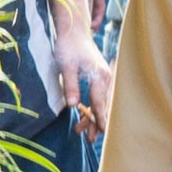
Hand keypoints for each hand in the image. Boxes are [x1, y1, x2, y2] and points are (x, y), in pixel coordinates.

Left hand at [54, 15, 111, 133]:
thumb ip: (71, 86)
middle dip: (96, 123)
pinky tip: (82, 115)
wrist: (73, 31)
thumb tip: (73, 105)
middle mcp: (105, 78)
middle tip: (89, 140)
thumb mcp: (66, 66)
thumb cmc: (68, 47)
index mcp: (99, 76)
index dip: (100, 118)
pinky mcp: (98, 78)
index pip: (100, 102)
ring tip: (82, 133)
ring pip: (101, 103)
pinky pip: (98, 97)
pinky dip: (92, 107)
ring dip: (92, 117)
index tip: (102, 132)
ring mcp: (104, 78)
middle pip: (103, 105)